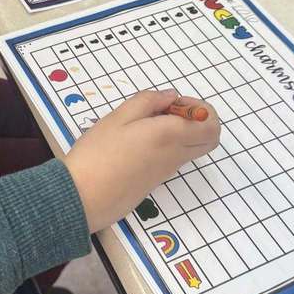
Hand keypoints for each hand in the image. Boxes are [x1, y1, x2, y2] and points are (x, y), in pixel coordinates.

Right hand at [63, 90, 219, 232]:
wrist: (82, 197)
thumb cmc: (97, 153)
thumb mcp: (118, 117)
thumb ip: (148, 101)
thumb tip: (170, 97)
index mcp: (170, 136)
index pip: (211, 125)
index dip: (200, 109)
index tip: (173, 104)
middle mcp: (175, 155)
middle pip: (209, 139)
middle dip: (198, 121)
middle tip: (168, 112)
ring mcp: (167, 171)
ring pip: (191, 148)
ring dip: (180, 132)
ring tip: (144, 125)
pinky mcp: (155, 182)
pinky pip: (173, 159)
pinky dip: (166, 146)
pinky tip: (136, 142)